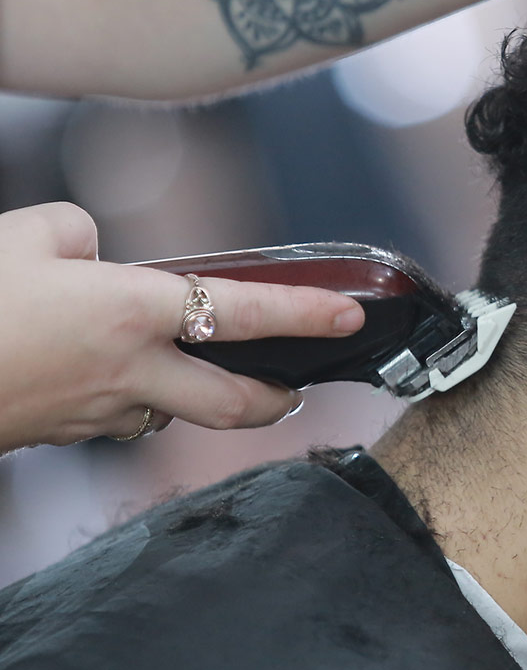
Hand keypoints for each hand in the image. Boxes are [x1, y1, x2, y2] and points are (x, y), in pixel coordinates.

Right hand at [0, 202, 365, 452]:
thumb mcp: (26, 236)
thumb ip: (80, 235)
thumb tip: (95, 251)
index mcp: (133, 313)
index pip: (246, 313)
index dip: (307, 314)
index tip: (350, 316)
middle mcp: (132, 372)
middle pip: (235, 405)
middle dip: (276, 399)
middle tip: (294, 385)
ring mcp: (99, 413)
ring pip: (175, 415)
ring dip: (196, 397)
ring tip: (194, 367)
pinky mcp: (65, 434)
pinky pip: (123, 420)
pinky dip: (140, 401)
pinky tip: (116, 375)